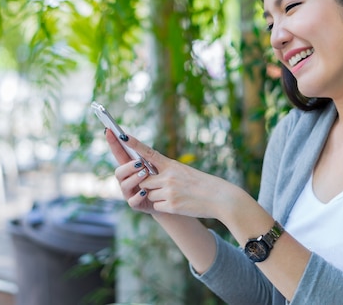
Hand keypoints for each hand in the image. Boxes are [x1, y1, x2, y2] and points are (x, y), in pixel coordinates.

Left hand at [106, 130, 236, 219]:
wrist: (220, 197)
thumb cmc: (202, 184)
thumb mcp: (184, 172)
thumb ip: (166, 172)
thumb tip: (149, 177)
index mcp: (171, 165)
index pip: (148, 152)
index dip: (134, 144)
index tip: (122, 136)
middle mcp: (168, 176)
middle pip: (144, 181)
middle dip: (148, 185)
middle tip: (164, 187)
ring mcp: (169, 191)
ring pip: (150, 194)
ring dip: (158, 197)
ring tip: (176, 195)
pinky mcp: (172, 205)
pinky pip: (157, 206)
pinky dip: (165, 206)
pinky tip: (179, 204)